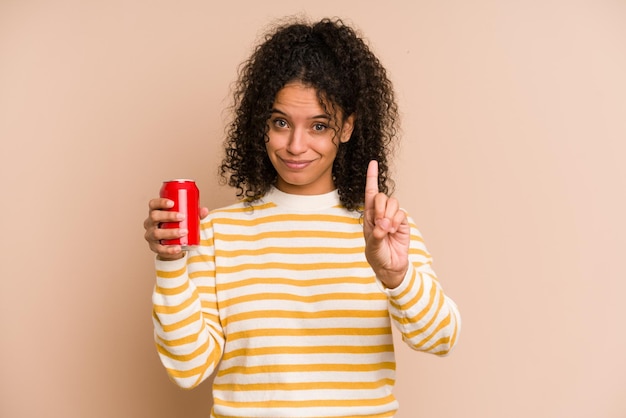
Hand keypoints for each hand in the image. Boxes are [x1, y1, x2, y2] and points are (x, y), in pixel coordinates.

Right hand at [143, 198, 208, 260]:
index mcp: (155, 212)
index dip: (160, 202)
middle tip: (182, 217)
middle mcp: (149, 223)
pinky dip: (170, 249)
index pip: (153, 204)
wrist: (174, 245)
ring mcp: (150, 236)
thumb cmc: (178, 226)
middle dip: (168, 216)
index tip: (172, 203)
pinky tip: (178, 248)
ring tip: (184, 232)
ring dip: (171, 232)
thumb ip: (195, 214)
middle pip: (154, 216)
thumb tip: (204, 210)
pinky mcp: (154, 248)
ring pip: (156, 233)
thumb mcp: (186, 219)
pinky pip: (160, 249)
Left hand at [363, 160, 409, 288]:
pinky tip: (393, 231)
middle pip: (381, 197)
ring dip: (389, 215)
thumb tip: (384, 223)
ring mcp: (392, 217)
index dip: (371, 177)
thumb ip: (377, 234)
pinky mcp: (402, 222)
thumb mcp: (372, 246)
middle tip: (380, 223)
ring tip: (387, 230)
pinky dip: (396, 221)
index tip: (373, 163)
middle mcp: (380, 214)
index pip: (370, 193)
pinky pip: (400, 213)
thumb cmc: (377, 256)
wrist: (391, 267)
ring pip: (392, 203)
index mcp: (369, 216)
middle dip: (380, 208)